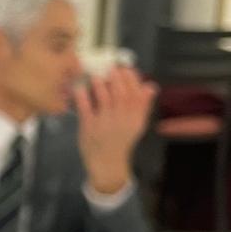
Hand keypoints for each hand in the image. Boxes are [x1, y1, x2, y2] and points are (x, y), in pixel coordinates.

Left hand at [74, 66, 155, 194]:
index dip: (131, 79)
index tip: (126, 68)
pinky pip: (85, 108)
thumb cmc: (121, 140)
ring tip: (95, 76)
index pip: (137, 94)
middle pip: (121, 95)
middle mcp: (122, 120)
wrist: (107, 163)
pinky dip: (82, 96)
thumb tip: (151, 85)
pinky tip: (79, 88)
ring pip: (104, 99)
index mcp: (135, 118)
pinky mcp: (89, 128)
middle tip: (110, 67)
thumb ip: (143, 105)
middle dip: (116, 78)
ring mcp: (105, 124)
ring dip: (100, 84)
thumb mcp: (136, 124)